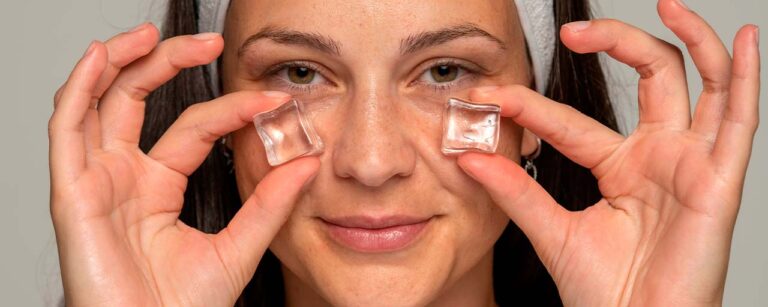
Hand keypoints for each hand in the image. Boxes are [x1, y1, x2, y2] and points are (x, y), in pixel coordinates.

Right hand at [49, 24, 318, 305]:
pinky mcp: (72, 195)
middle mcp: (124, 177)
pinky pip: (66, 131)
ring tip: (152, 33)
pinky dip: (79, 89)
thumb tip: (307, 160)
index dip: (231, 108)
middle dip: (167, 62)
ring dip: (120, 61)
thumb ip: (270, 203)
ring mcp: (96, 182)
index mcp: (158, 186)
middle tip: (210, 42)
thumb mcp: (238, 245)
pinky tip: (101, 57)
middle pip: (137, 100)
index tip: (272, 101)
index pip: (194, 127)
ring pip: (98, 103)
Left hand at [457, 1, 759, 305]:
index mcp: (622, 168)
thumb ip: (513, 191)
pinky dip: (745, 76)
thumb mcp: (551, 230)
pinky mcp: (720, 181)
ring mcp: (691, 164)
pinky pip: (741, 119)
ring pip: (700, 83)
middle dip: (615, 43)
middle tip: (571, 31)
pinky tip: (746, 37)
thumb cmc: (606, 291)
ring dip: (687, 37)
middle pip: (650, 76)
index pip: (574, 120)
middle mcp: (660, 157)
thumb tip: (467, 154)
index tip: (491, 98)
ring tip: (665, 1)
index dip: (533, 107)